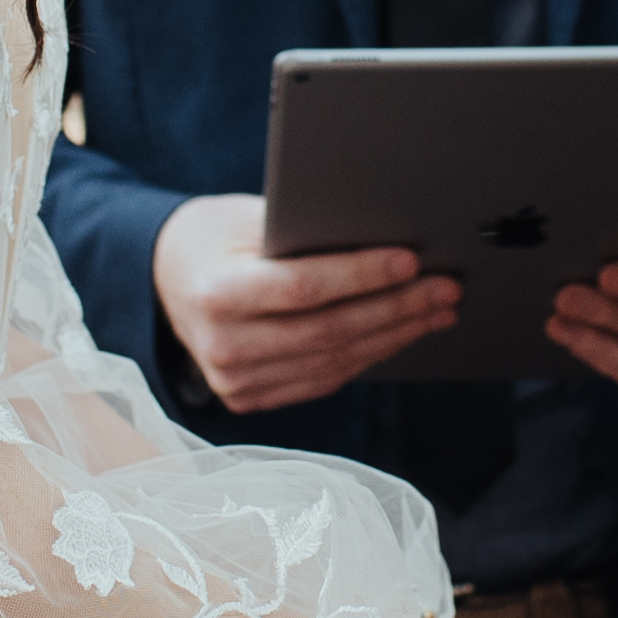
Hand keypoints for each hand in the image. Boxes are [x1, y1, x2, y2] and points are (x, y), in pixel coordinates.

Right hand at [154, 192, 456, 411]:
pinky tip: (403, 333)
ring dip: (395, 335)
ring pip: (334, 362)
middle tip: (446, 286)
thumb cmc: (220, 235)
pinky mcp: (250, 398)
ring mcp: (234, 381)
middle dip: (396, 308)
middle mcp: (221, 346)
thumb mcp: (251, 219)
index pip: (301, 288)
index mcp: (215, 294)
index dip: (361, 276)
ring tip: (438, 309)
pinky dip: (369, 356)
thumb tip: (388, 237)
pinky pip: (324, 380)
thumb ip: (305, 233)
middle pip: (327, 331)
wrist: (170, 278)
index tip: (412, 260)